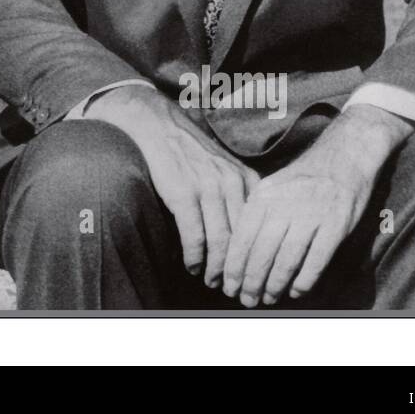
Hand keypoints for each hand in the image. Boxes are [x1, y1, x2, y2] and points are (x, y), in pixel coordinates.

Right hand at [84, 86, 258, 289]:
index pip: (258, 227)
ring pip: (221, 243)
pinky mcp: (183, 193)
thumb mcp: (223, 164)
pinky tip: (192, 265)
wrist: (156, 124)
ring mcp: (208, 188)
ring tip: (211, 281)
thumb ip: (238, 191)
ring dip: (216, 269)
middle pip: (242, 239)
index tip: (252, 276)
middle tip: (234, 289)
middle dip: (238, 269)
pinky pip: (195, 237)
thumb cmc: (189, 149)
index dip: (255, 257)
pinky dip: (195, 258)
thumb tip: (247, 232)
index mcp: (245, 177)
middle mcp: (231, 183)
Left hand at [222, 105, 412, 306]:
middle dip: (250, 281)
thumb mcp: (271, 188)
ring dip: (274, 285)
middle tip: (246, 300)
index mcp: (263, 196)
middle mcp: (284, 205)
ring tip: (267, 299)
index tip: (227, 286)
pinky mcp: (336, 225)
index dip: (233, 266)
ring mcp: (311, 215)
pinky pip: (316, 260)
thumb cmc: (303, 179)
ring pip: (286, 259)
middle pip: (261, 253)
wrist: (343, 156)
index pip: (241, 238)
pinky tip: (296, 291)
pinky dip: (304, 280)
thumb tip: (238, 253)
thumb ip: (255, 215)